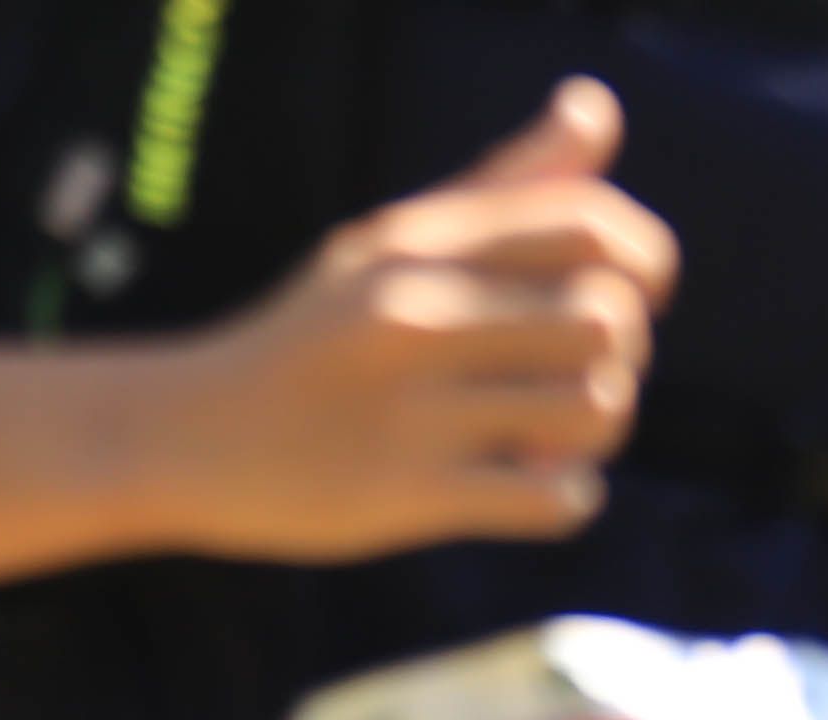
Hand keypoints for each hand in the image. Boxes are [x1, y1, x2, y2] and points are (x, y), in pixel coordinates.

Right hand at [164, 83, 671, 562]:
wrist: (182, 437)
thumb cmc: (307, 337)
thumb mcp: (387, 244)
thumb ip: (499, 185)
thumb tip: (595, 111)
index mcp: (423, 246)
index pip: (592, 227)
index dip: (644, 265)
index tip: (624, 302)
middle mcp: (418, 316)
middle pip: (605, 322)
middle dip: (620, 358)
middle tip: (576, 384)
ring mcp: (409, 411)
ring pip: (592, 409)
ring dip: (597, 432)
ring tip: (553, 440)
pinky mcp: (400, 498)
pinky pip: (549, 500)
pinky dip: (568, 500)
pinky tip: (532, 490)